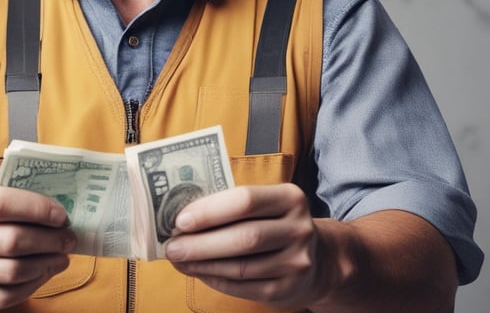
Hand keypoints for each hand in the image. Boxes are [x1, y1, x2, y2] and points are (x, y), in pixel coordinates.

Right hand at [0, 176, 76, 310]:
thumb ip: (10, 188)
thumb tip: (57, 197)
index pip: (0, 203)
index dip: (36, 209)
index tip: (61, 214)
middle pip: (12, 241)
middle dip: (49, 240)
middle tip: (69, 237)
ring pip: (14, 271)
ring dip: (47, 263)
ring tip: (63, 254)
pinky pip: (10, 294)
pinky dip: (35, 283)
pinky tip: (46, 270)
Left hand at [164, 183, 321, 309]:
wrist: (317, 260)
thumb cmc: (273, 224)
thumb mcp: (265, 206)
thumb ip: (230, 205)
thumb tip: (180, 215)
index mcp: (290, 198)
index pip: (245, 200)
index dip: (210, 210)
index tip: (180, 219)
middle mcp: (299, 229)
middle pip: (243, 237)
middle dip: (200, 243)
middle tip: (171, 246)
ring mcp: (296, 262)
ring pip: (241, 267)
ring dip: (202, 264)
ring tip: (178, 259)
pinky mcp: (287, 290)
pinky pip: (243, 287)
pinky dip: (215, 279)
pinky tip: (198, 271)